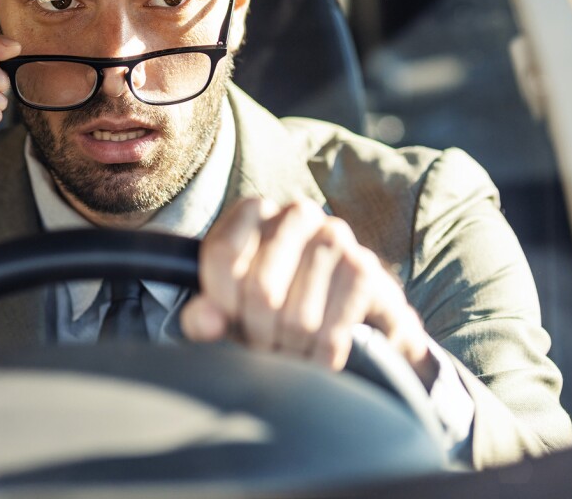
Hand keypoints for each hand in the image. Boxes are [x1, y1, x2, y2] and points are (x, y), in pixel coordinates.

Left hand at [180, 198, 438, 387]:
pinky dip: (321, 357)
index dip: (222, 302)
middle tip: (264, 347)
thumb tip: (205, 322)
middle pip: (262, 288)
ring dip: (292, 350)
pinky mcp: (366, 270)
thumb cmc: (280, 308)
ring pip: (298, 316)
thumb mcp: (234, 311)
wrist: (356, 317)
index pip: (223, 254)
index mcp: (255, 212)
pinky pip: (332, 330)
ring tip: (291, 352)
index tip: (229, 323)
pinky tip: (320, 358)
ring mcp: (337, 238)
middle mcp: (298, 214)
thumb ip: (205, 317)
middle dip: (260, 333)